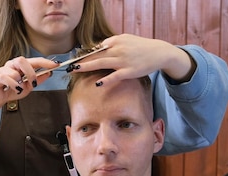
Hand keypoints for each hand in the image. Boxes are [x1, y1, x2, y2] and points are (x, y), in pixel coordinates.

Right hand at [0, 57, 57, 128]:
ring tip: (19, 89)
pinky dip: (13, 85)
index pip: (35, 60)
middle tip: (33, 83)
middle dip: (31, 72)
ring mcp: (4, 69)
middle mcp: (12, 65)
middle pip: (23, 60)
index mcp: (21, 66)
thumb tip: (48, 73)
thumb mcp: (28, 87)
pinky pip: (7, 78)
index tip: (56, 64)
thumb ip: (38, 80)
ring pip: (15, 71)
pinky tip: (14, 89)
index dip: (45, 62)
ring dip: (20, 83)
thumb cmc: (12, 90)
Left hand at [73, 33, 195, 86]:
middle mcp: (118, 49)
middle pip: (95, 55)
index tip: (75, 60)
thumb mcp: (126, 40)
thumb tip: (99, 49)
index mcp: (116, 41)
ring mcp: (123, 60)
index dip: (85, 55)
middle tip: (69, 65)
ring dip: (87, 67)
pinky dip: (106, 80)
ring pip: (101, 63)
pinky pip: (115, 76)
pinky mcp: (130, 71)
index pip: (97, 48)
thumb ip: (113, 44)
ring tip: (75, 70)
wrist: (159, 52)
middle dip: (81, 60)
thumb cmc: (141, 47)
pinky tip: (98, 84)